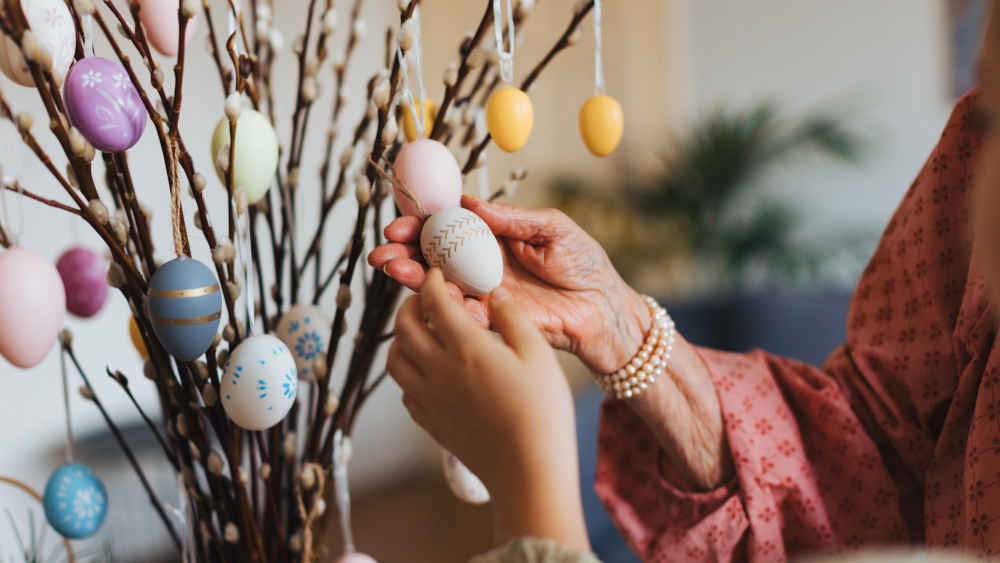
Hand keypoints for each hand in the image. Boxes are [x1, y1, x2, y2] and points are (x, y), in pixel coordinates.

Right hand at [370, 195, 649, 374]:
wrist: (604, 307)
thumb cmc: (584, 263)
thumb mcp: (553, 227)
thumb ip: (513, 218)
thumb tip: (470, 203)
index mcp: (493, 237)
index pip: (448, 226)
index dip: (421, 223)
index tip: (401, 221)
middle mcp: (481, 264)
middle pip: (432, 256)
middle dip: (403, 252)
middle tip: (383, 250)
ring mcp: (483, 293)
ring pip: (437, 285)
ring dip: (410, 277)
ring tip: (392, 268)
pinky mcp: (491, 321)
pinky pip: (459, 313)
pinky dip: (440, 304)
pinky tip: (427, 294)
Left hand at [387, 270, 588, 549]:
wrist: (528, 472)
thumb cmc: (542, 412)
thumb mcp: (539, 355)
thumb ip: (513, 318)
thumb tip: (495, 294)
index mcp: (465, 347)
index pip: (434, 302)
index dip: (432, 282)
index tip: (438, 273)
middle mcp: (438, 370)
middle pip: (404, 327)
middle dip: (410, 305)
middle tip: (425, 299)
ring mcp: (429, 399)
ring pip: (395, 360)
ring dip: (402, 339)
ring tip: (421, 334)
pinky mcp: (430, 423)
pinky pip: (404, 391)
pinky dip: (408, 373)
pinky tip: (429, 372)